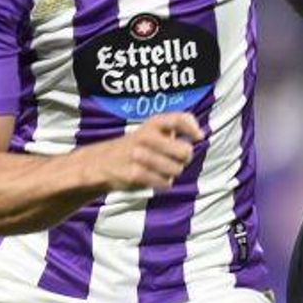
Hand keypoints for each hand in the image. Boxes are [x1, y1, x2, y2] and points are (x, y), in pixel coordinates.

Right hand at [85, 113, 201, 191]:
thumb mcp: (151, 131)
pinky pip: (164, 183)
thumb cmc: (136, 147)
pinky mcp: (135, 174)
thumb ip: (174, 129)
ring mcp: (140, 156)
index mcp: (152, 124)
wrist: (101, 163)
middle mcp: (146, 137)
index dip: (192, 128)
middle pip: (185, 151)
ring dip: (172, 173)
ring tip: (158, 169)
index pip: (178, 119)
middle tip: (176, 159)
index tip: (199, 137)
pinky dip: (162, 183)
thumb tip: (201, 134)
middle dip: (185, 159)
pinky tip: (151, 178)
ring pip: (176, 170)